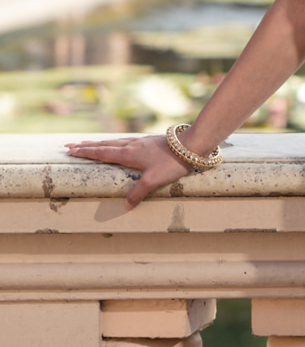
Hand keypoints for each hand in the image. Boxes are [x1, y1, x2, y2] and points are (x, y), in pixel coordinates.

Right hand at [63, 135, 194, 208]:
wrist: (193, 144)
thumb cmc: (172, 162)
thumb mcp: (153, 180)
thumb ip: (138, 193)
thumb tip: (126, 206)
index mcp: (129, 154)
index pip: (101, 153)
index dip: (85, 152)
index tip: (70, 150)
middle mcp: (132, 145)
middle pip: (104, 145)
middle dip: (86, 146)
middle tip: (70, 145)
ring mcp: (141, 141)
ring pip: (115, 141)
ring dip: (99, 143)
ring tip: (89, 143)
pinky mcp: (150, 141)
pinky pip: (126, 140)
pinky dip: (115, 142)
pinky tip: (119, 143)